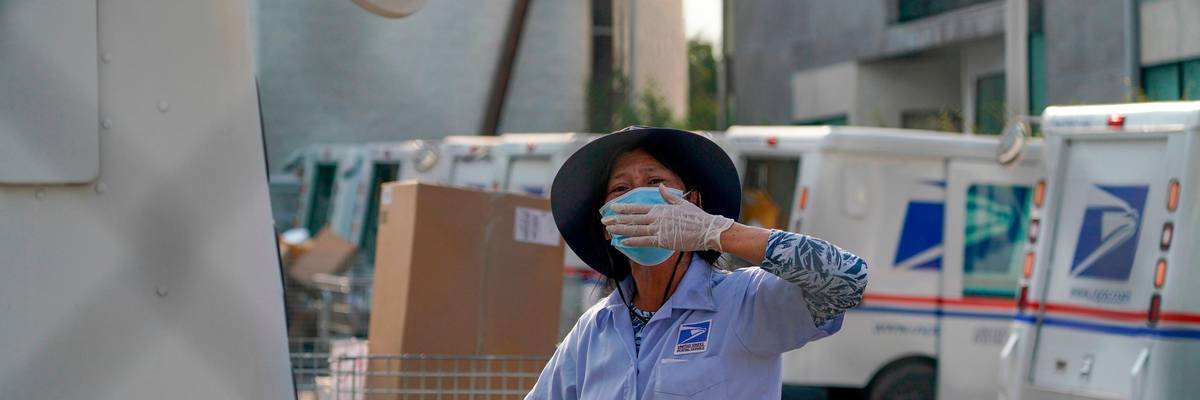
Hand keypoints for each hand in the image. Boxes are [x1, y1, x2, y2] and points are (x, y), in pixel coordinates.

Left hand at [602, 184, 734, 251]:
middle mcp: (657, 218)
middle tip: (604, 220)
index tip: (612, 207)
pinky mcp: (663, 241)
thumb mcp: (681, 203)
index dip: (623, 208)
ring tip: (609, 230)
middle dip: (617, 220)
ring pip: (635, 230)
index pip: (637, 208)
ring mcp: (659, 229)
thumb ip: (668, 196)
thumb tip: (661, 186)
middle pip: (632, 219)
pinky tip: (622, 242)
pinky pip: (644, 241)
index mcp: (660, 208)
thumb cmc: (696, 217)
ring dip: (620, 230)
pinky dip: (632, 241)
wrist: (707, 230)